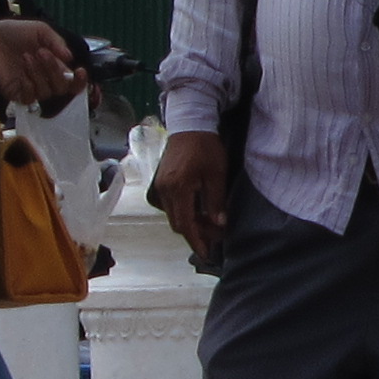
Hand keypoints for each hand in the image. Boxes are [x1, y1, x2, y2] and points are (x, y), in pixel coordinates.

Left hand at [0, 19, 83, 108]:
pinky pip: (30, 99)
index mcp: (55, 65)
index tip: (80, 71)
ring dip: (39, 74)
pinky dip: (30, 87)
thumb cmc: (14, 32)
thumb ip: (57, 42)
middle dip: (54, 71)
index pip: (73, 81)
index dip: (80, 81)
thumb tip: (70, 58)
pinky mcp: (15, 93)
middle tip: (41, 52)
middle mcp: (45, 79)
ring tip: (26, 56)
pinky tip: (22, 74)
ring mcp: (30, 87)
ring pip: (46, 92)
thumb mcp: (40, 30)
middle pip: (62, 88)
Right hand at [149, 130, 229, 267]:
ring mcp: (159, 187)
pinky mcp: (160, 183)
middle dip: (196, 234)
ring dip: (190, 224)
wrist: (190, 125)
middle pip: (178, 222)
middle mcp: (164, 190)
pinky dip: (184, 213)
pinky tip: (198, 212)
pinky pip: (170, 206)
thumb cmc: (206, 147)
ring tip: (210, 226)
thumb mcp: (217, 173)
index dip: (196, 240)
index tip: (206, 253)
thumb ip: (216, 200)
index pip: (186, 223)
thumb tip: (218, 224)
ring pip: (173, 215)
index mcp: (177, 188)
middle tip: (215, 239)